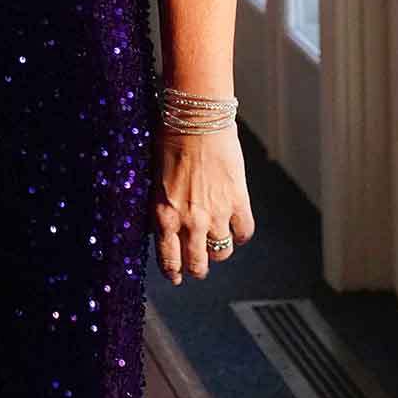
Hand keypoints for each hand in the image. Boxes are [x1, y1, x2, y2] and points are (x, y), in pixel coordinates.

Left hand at [154, 127, 255, 285]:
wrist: (196, 120)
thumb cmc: (168, 141)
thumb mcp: (153, 179)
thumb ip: (160, 206)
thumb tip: (161, 224)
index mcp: (162, 214)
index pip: (169, 259)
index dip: (173, 272)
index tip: (176, 278)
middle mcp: (189, 220)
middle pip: (197, 264)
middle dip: (196, 269)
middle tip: (197, 267)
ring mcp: (216, 214)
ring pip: (221, 252)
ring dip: (218, 252)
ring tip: (215, 245)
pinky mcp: (238, 202)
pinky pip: (243, 233)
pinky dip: (239, 235)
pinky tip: (234, 228)